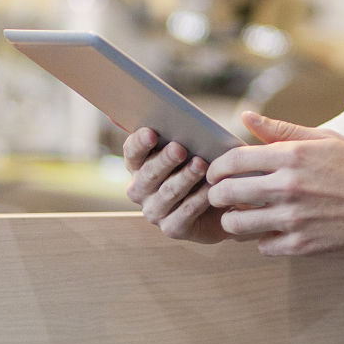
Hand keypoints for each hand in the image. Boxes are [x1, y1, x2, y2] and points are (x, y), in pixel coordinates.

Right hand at [123, 128, 226, 243]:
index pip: (132, 152)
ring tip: (202, 164)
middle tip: (180, 148)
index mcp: (139, 166)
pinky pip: (185, 211)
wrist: (223, 201)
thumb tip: (120, 114)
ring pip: (168, 193)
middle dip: (165, 160)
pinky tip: (212, 187)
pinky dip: (199, 198)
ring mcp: (154, 211)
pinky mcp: (172, 228)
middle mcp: (140, 190)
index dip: (140, 143)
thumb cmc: (201, 166)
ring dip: (185, 177)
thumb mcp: (188, 144)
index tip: (152, 132)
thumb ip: (166, 129)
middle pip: (148, 173)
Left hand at [204, 111, 343, 255]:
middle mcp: (289, 187)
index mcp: (293, 156)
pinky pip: (262, 247)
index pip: (233, 160)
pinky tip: (274, 231)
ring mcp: (294, 219)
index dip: (216, 167)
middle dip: (217, 194)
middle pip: (227, 193)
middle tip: (222, 196)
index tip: (216, 173)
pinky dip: (263, 240)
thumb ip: (282, 130)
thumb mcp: (326, 139)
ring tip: (242, 216)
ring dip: (234, 221)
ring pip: (237, 225)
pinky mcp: (301, 246)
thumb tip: (246, 116)